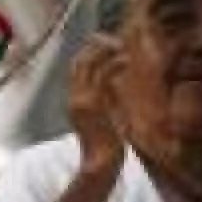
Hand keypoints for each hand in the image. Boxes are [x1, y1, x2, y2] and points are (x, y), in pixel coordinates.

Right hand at [68, 37, 125, 176]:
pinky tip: (127, 60)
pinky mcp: (94, 102)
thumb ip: (106, 98)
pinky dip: (116, 62)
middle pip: (80, 60)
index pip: (77, 67)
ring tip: (123, 47)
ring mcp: (82, 99)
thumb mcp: (105, 116)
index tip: (106, 43)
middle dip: (97, 45)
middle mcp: (74, 97)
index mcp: (75, 100)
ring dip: (108, 51)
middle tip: (116, 40)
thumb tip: (115, 84)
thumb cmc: (107, 144)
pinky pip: (103, 73)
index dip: (90, 51)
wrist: (102, 161)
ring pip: (90, 62)